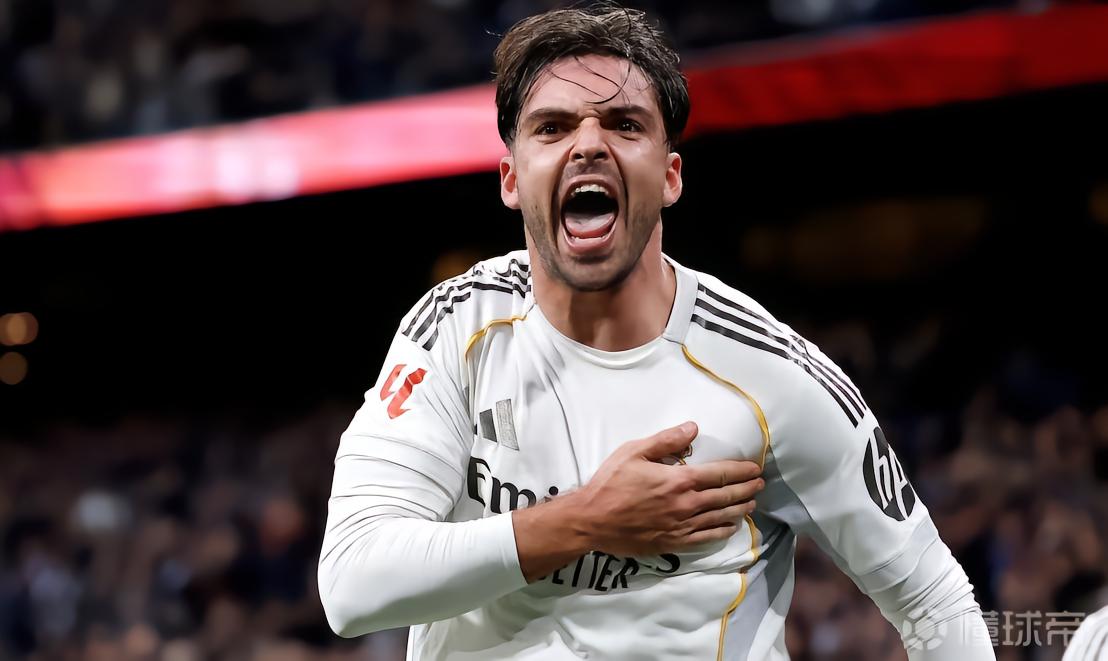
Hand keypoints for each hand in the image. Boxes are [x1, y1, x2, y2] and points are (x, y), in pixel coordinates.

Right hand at [575, 421, 762, 555]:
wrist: (592, 520)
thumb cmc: (610, 483)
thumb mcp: (634, 452)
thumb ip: (666, 441)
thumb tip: (693, 429)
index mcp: (679, 480)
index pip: (719, 474)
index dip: (740, 470)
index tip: (755, 468)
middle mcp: (686, 504)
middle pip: (725, 496)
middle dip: (746, 488)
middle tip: (760, 484)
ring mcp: (681, 526)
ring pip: (720, 517)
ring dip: (739, 509)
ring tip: (752, 502)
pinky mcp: (673, 542)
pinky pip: (706, 538)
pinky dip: (722, 531)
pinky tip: (730, 527)